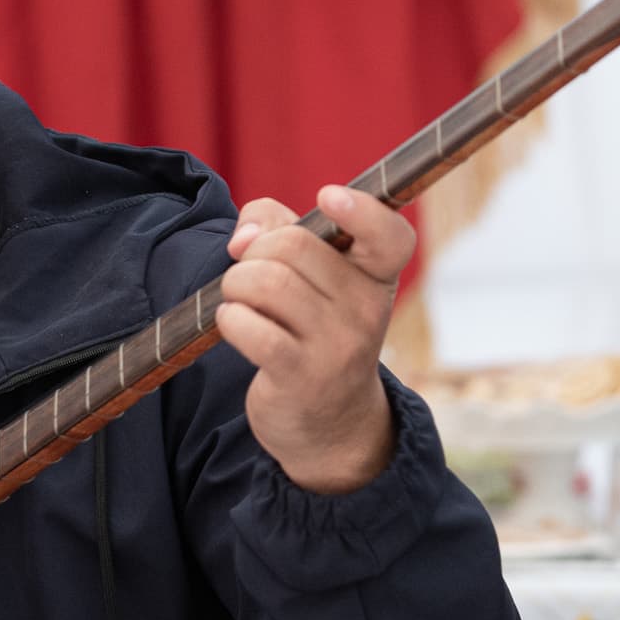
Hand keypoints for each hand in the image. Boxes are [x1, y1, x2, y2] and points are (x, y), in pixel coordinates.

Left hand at [216, 186, 413, 494]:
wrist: (330, 422)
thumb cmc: (313, 332)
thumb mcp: (311, 276)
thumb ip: (277, 226)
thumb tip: (244, 237)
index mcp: (376, 276)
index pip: (390, 236)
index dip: (361, 210)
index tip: (327, 197)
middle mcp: (366, 308)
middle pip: (294, 245)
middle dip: (254, 252)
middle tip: (250, 275)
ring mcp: (337, 344)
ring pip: (265, 281)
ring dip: (235, 285)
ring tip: (240, 301)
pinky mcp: (300, 374)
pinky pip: (248, 326)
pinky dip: (229, 319)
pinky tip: (236, 327)